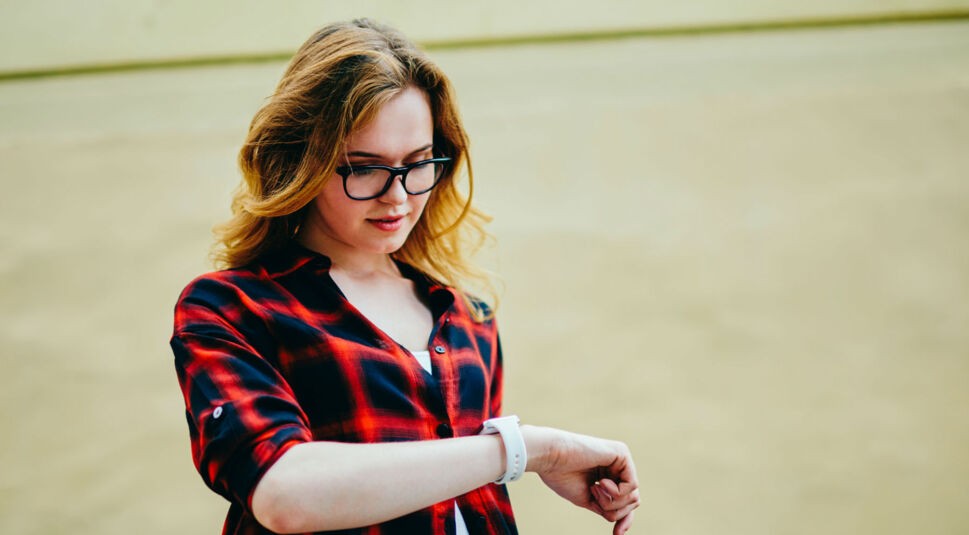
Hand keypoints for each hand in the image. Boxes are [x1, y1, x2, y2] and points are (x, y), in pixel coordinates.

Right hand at [522, 426, 639, 534]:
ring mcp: (621, 458)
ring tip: (593, 488)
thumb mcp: (588, 500)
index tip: (617, 534)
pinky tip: (599, 482)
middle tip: (594, 497)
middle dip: (615, 510)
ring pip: (633, 496)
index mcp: (607, 474)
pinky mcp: (622, 453)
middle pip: (632, 500)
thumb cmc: (561, 476)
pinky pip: (632, 485)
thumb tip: (625, 522)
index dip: (623, 519)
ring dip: (612, 501)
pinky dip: (616, 492)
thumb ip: (607, 507)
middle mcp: (617, 465)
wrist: (550, 457)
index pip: (626, 500)